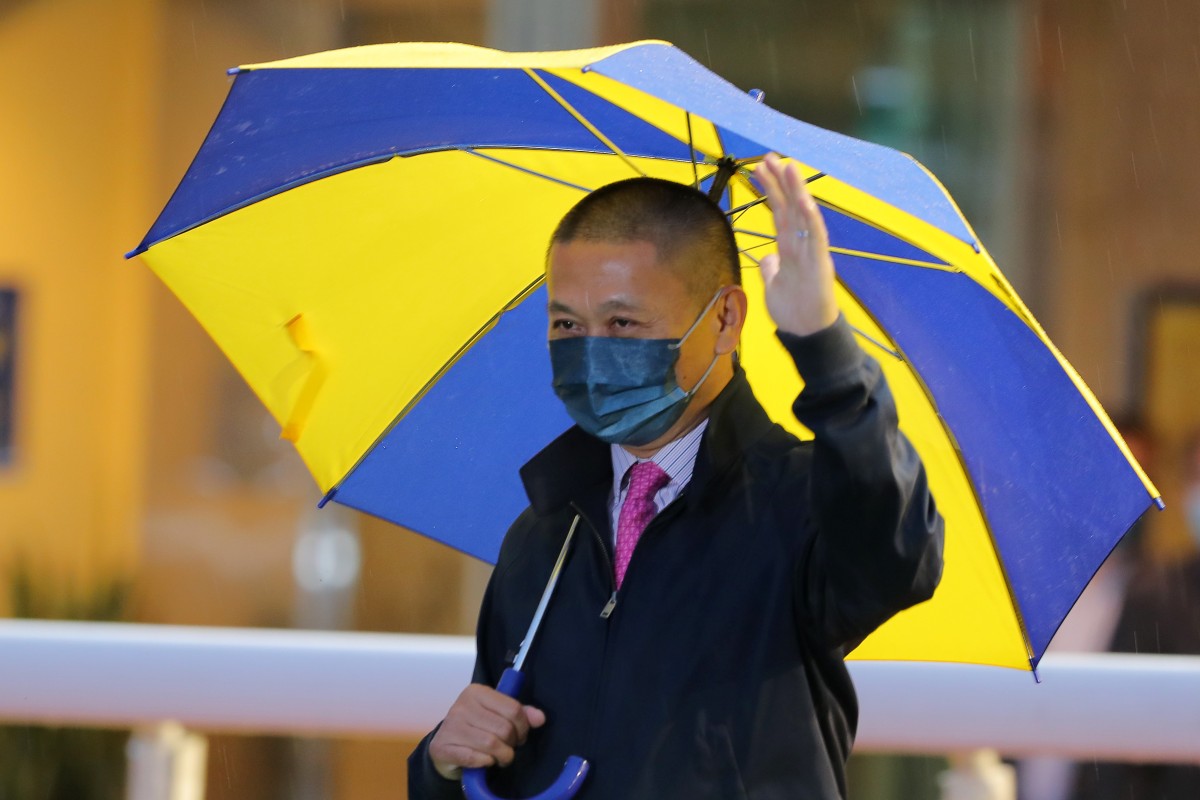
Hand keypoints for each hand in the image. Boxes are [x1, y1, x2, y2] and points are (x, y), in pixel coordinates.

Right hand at [428, 684, 546, 780]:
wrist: (446, 745)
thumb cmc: (475, 727)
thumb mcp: (497, 714)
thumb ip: (520, 714)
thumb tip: (540, 718)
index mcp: (476, 692)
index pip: (513, 709)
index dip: (523, 727)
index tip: (520, 735)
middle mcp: (461, 705)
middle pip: (504, 728)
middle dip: (512, 743)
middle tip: (508, 747)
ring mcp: (450, 726)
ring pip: (491, 744)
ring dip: (502, 755)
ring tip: (500, 756)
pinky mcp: (442, 747)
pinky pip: (475, 758)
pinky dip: (486, 762)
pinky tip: (485, 760)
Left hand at [752, 153, 838, 335]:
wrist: (809, 334)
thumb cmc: (794, 311)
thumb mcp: (774, 286)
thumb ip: (772, 270)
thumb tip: (767, 259)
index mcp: (791, 248)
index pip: (779, 213)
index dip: (771, 191)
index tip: (759, 170)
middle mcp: (802, 245)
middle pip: (789, 208)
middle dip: (779, 182)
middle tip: (767, 157)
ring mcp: (812, 253)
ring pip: (803, 216)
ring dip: (795, 190)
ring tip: (786, 165)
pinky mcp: (819, 265)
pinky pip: (815, 237)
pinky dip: (810, 218)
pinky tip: (804, 199)